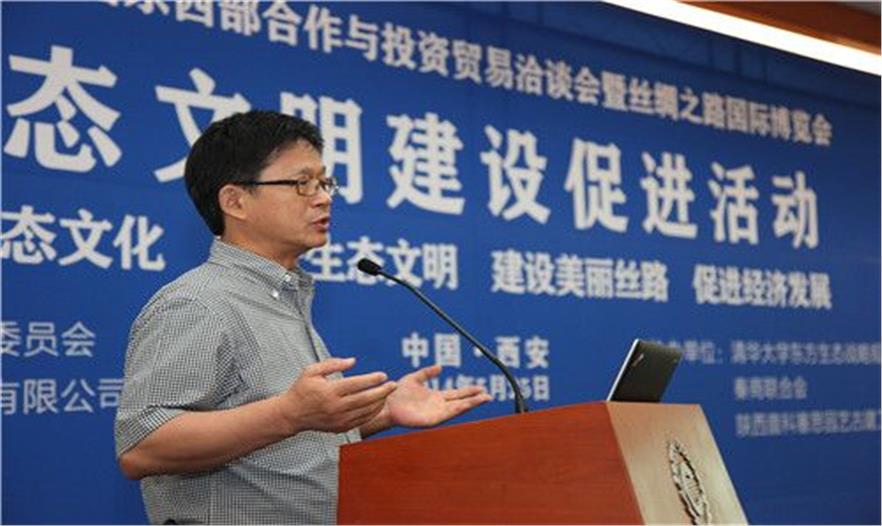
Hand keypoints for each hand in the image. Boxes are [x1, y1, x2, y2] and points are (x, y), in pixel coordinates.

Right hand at [277, 357, 396, 434]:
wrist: (292, 414)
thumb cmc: (302, 389)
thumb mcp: (312, 371)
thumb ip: (332, 364)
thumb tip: (353, 361)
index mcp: (328, 391)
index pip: (355, 384)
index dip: (371, 379)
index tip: (383, 375)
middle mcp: (335, 407)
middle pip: (364, 399)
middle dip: (382, 392)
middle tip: (394, 385)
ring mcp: (338, 419)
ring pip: (365, 412)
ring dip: (379, 402)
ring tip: (388, 393)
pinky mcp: (340, 428)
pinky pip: (361, 421)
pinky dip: (372, 413)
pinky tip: (378, 404)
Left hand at [383, 364, 491, 427]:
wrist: (386, 404)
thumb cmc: (397, 394)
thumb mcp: (414, 378)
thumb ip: (427, 373)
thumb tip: (440, 367)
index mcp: (436, 396)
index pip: (457, 394)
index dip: (469, 391)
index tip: (481, 388)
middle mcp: (439, 405)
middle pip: (461, 401)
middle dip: (475, 399)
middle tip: (489, 396)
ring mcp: (436, 413)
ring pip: (458, 408)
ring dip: (471, 404)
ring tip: (483, 399)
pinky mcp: (431, 420)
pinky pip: (447, 414)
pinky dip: (458, 409)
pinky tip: (466, 405)